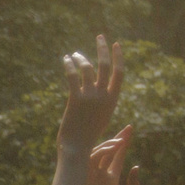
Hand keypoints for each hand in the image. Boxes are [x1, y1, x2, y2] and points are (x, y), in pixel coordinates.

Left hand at [58, 35, 121, 151]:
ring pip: (87, 68)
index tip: (116, 44)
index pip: (119, 73)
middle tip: (100, 36)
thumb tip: (104, 93)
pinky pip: (72, 75)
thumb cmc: (87, 137)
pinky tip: (65, 59)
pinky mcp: (75, 99)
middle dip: (103, 48)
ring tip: (74, 54)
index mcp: (112, 100)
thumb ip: (103, 104)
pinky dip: (69, 65)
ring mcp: (90, 97)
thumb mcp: (101, 118)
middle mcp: (103, 96)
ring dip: (80, 58)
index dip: (118, 57)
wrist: (77, 148)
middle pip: (105, 65)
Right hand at [76, 125, 140, 184]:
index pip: (118, 157)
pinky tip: (113, 148)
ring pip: (101, 152)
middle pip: (110, 151)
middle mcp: (100, 173)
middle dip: (119, 139)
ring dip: (112, 145)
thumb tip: (136, 167)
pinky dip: (103, 151)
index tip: (131, 131)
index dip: (125, 144)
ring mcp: (90, 172)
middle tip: (129, 128)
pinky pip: (93, 156)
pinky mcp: (83, 173)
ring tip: (123, 141)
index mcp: (110, 180)